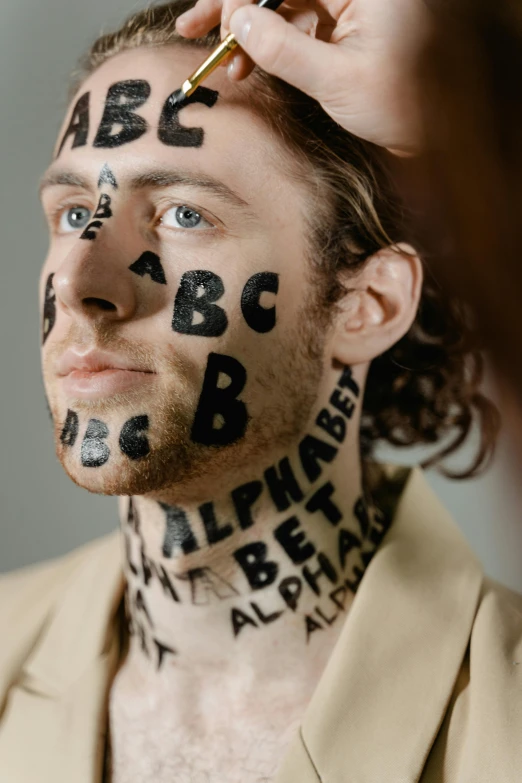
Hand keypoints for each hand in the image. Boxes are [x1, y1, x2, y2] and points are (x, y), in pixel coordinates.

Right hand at [176, 0, 430, 153]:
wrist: (433, 138)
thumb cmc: (403, 108)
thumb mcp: (339, 80)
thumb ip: (285, 49)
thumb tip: (238, 23)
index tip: (218, 21)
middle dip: (237, 6)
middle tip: (195, 27)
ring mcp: (349, 5)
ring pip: (283, 2)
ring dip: (248, 28)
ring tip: (220, 58)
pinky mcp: (343, 26)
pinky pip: (295, 23)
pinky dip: (269, 43)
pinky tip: (246, 62)